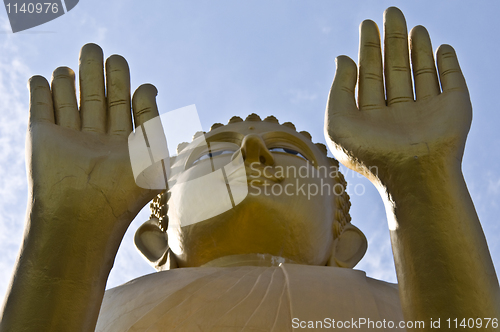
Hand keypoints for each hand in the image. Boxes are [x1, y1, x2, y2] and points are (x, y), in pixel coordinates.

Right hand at [27, 43, 159, 233]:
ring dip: (72, 79)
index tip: (142, 86)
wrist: (82, 216)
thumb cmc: (124, 192)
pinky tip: (43, 77)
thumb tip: (150, 89)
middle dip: (102, 75)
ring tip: (79, 59)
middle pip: (101, 100)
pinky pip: (41, 109)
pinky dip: (41, 91)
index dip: (138, 97)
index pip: (132, 115)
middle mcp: (99, 142)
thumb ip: (159, 128)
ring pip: (71, 101)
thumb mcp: (156, 160)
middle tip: (101, 50)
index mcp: (127, 148)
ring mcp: (70, 139)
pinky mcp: (43, 138)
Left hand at [325, 7, 470, 185]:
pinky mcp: (454, 109)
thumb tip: (342, 58)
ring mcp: (426, 111)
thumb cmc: (370, 153)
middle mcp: (397, 113)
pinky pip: (452, 81)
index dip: (367, 48)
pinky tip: (442, 48)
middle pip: (394, 68)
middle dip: (392, 40)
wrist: (413, 174)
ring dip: (418, 48)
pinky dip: (448, 64)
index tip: (367, 24)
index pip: (368, 75)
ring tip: (413, 26)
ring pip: (421, 72)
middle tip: (391, 12)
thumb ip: (338, 89)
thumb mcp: (338, 121)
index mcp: (370, 117)